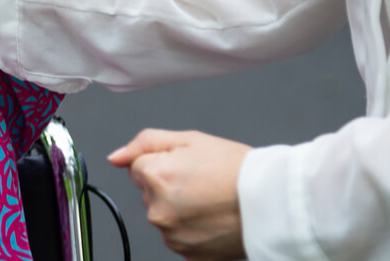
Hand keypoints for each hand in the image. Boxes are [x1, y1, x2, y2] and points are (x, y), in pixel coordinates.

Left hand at [109, 129, 251, 259]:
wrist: (273, 202)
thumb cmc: (237, 169)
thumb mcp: (190, 140)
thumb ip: (145, 143)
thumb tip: (116, 157)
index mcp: (155, 177)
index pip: (138, 167)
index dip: (164, 162)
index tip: (189, 165)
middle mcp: (157, 210)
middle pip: (149, 192)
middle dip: (169, 184)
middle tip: (203, 181)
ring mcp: (172, 235)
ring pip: (163, 214)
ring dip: (179, 208)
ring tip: (211, 200)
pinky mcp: (187, 254)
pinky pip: (178, 236)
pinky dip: (191, 228)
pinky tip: (212, 218)